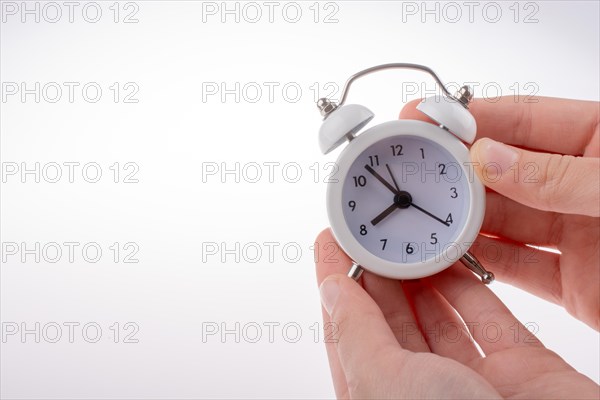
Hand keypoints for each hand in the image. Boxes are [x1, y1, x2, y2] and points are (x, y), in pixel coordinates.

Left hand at [314, 229, 598, 398]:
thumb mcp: (386, 383)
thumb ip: (358, 333)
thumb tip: (331, 290)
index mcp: (379, 398)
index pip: (347, 333)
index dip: (336, 286)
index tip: (329, 245)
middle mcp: (422, 392)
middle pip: (390, 321)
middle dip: (377, 274)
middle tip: (369, 233)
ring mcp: (469, 381)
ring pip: (438, 316)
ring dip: (422, 276)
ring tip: (407, 239)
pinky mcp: (518, 369)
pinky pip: (488, 317)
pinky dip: (471, 286)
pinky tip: (453, 258)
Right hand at [401, 96, 599, 329]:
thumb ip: (561, 176)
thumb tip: (491, 158)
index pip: (521, 120)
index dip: (467, 116)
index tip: (421, 117)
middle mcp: (582, 185)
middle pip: (501, 170)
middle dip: (453, 170)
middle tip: (410, 171)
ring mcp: (575, 234)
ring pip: (501, 220)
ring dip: (460, 218)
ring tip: (421, 214)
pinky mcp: (574, 282)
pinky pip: (515, 267)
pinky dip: (481, 262)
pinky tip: (451, 253)